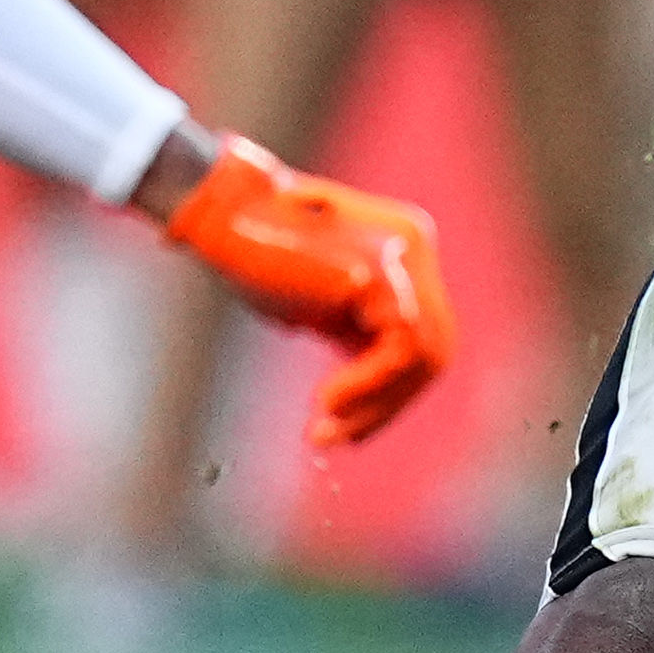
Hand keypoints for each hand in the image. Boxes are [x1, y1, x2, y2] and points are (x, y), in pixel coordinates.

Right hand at [160, 134, 456, 443]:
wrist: (220, 214)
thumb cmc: (255, 255)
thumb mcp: (319, 303)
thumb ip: (353, 330)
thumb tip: (367, 391)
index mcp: (407, 249)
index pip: (424, 334)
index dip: (390, 391)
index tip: (344, 425)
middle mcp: (416, 245)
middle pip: (433, 347)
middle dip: (386, 404)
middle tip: (335, 438)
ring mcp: (406, 255)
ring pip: (425, 355)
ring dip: (377, 404)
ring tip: (326, 428)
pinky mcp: (383, 271)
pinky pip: (401, 348)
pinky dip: (370, 385)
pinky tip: (327, 401)